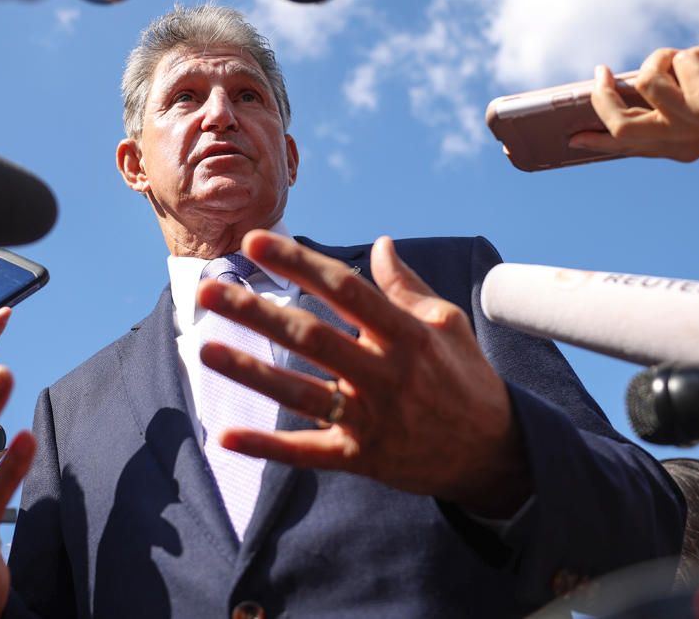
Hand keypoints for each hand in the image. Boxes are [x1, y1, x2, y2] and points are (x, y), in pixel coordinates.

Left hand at [197, 230, 527, 515]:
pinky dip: (266, 447)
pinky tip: (224, 436)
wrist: (493, 454)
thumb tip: (380, 243)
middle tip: (210, 290)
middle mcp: (386, 375)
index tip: (255, 241)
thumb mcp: (448, 323)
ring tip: (206, 349)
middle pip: (312, 338)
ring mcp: (371, 420)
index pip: (344, 289)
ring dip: (250, 373)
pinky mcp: (360, 458)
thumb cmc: (466, 378)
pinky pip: (306, 453)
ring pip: (301, 394)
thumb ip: (406, 286)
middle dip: (257, 312)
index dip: (297, 262)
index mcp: (407, 335)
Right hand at [569, 47, 698, 162]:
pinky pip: (682, 59)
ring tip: (687, 60)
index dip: (596, 140)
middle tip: (600, 73)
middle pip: (621, 123)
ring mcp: (694, 117)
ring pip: (647, 79)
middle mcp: (681, 138)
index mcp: (677, 148)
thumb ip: (675, 115)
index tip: (571, 137)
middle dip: (603, 95)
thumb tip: (635, 87)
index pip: (626, 147)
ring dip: (664, 58)